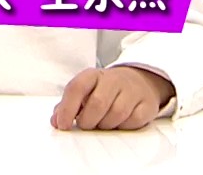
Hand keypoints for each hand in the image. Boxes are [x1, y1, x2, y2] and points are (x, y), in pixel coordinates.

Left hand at [51, 67, 172, 130]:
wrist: (138, 82)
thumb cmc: (105, 91)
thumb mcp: (85, 92)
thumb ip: (67, 106)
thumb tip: (55, 121)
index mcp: (93, 75)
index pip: (76, 88)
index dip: (67, 108)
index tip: (63, 125)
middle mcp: (113, 80)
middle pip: (98, 103)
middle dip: (88, 120)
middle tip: (86, 125)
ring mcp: (132, 91)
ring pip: (117, 113)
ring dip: (106, 125)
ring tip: (103, 123)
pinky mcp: (147, 104)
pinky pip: (134, 120)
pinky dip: (124, 126)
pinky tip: (119, 123)